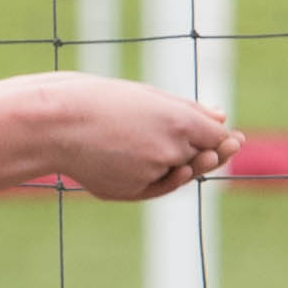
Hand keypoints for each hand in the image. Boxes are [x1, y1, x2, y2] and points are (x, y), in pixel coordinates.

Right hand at [25, 77, 239, 202]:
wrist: (55, 124)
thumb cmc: (99, 101)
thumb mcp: (147, 96)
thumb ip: (188, 109)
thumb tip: (221, 116)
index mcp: (178, 121)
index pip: (216, 137)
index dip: (225, 140)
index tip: (232, 140)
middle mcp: (171, 150)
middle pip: (203, 158)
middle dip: (213, 155)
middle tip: (224, 149)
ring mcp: (152, 173)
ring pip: (179, 173)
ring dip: (184, 165)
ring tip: (172, 150)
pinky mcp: (133, 191)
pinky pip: (156, 186)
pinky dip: (160, 178)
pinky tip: (152, 164)